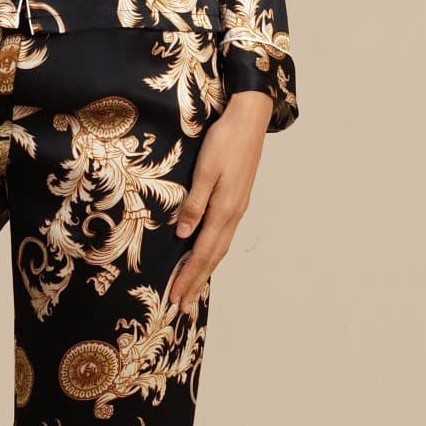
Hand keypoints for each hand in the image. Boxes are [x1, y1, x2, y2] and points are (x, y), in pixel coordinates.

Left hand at [166, 90, 274, 313]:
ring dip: (205, 271)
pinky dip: (212, 253)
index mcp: (224, 209)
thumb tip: (185, 235)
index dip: (189, 277)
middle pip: (213, 257)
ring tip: (193, 291)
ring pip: (219, 248)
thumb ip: (195, 203)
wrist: (249, 118)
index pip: (203, 252)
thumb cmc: (224, 140)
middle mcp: (233, 214)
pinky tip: (206, 257)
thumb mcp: (205, 170)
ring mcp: (236, 208)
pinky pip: (222, 236)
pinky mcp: (236, 200)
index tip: (175, 297)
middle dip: (196, 283)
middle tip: (183, 307)